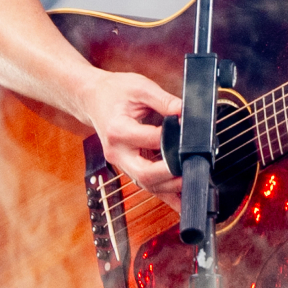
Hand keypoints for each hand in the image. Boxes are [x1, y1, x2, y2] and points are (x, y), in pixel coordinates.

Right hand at [78, 70, 183, 206]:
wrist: (93, 98)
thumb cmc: (115, 91)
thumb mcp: (140, 87)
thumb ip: (165, 101)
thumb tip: (186, 113)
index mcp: (118, 130)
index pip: (151, 139)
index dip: (173, 138)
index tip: (191, 134)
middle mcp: (117, 152)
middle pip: (144, 174)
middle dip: (170, 175)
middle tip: (191, 168)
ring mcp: (121, 163)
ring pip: (146, 184)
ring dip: (171, 188)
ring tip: (193, 182)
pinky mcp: (127, 167)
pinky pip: (147, 185)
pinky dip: (165, 195)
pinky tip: (181, 201)